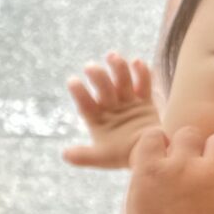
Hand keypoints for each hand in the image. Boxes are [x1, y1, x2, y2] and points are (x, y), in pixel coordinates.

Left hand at [64, 53, 161, 167]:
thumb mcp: (101, 157)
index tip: (72, 81)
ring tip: (112, 56)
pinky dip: (142, 74)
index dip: (79, 93)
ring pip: (122, 81)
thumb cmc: (122, 156)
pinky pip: (144, 84)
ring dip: (118, 68)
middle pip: (104, 88)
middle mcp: (110, 106)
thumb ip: (84, 156)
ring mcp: (127, 102)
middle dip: (98, 77)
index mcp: (97, 118)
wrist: (149, 157)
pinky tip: (137, 62)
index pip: (86, 104)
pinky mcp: (145, 101)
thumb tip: (64, 154)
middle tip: (90, 67)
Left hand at [122, 127, 213, 213]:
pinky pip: (153, 136)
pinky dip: (153, 144)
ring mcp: (181, 168)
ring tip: (175, 169)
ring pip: (189, 134)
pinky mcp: (151, 168)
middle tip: (197, 176)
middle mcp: (213, 173)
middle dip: (211, 155)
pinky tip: (156, 162)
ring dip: (182, 148)